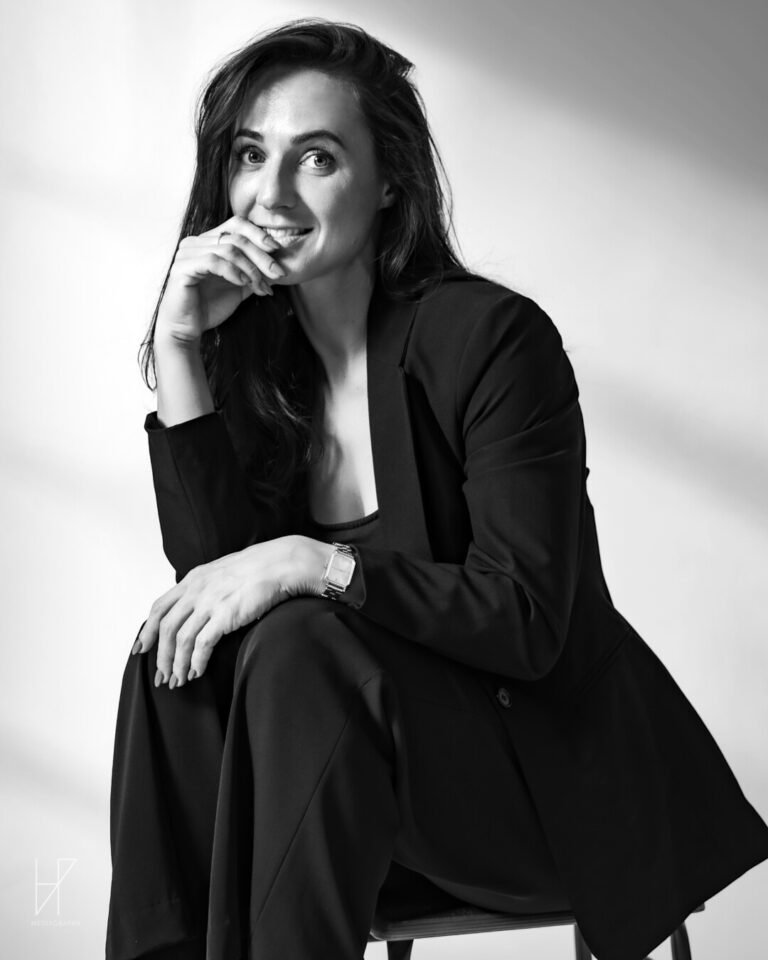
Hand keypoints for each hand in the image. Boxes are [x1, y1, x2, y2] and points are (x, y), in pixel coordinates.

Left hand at [133, 536, 333, 687]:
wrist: (280, 564)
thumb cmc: (256, 570)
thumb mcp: (220, 573)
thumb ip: (203, 588)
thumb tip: (193, 608)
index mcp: (192, 580)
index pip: (158, 608)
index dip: (147, 631)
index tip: (141, 650)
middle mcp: (196, 591)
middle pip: (165, 628)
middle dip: (160, 656)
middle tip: (161, 676)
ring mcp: (210, 603)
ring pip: (180, 640)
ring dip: (177, 664)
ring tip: (179, 680)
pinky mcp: (225, 615)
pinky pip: (202, 644)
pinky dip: (196, 661)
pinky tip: (196, 672)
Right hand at [156, 215, 288, 344]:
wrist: (187, 329)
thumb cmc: (210, 307)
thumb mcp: (240, 286)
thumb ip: (255, 272)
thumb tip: (280, 264)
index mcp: (209, 241)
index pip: (237, 224)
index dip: (259, 235)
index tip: (278, 250)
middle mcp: (196, 242)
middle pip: (237, 237)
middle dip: (262, 256)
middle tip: (278, 273)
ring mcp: (187, 252)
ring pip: (228, 249)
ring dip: (250, 269)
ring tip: (260, 286)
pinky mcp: (183, 267)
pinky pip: (213, 261)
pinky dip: (233, 272)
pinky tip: (243, 284)